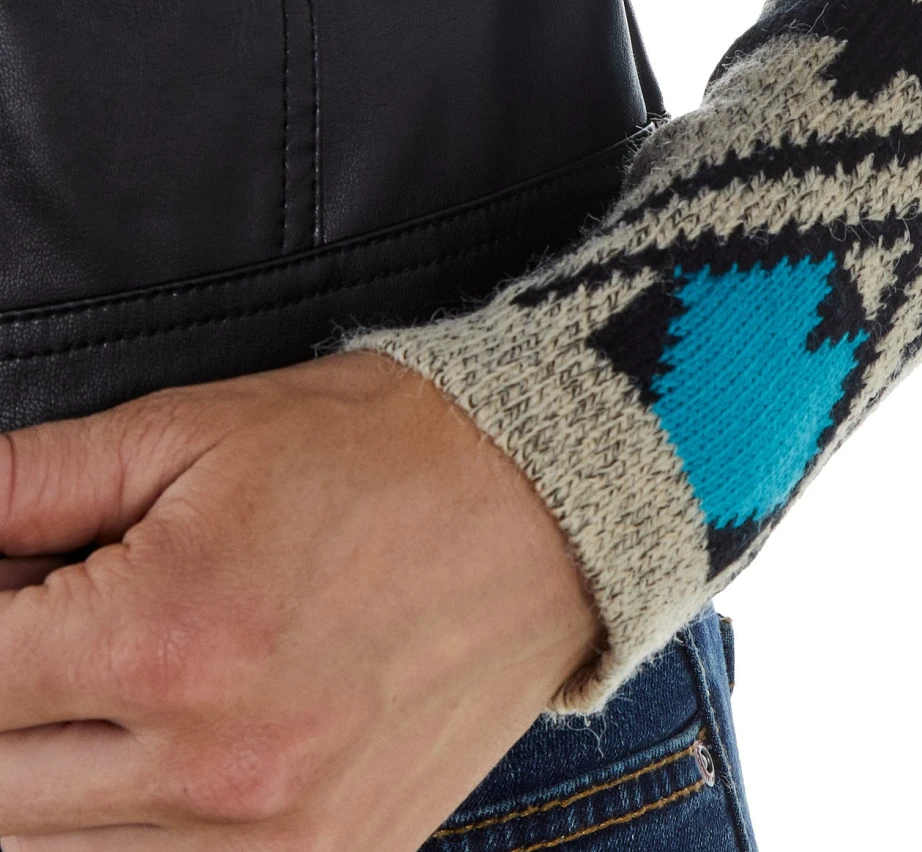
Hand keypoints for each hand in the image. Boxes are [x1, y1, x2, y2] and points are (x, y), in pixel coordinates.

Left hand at [0, 353, 600, 850]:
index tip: (19, 588)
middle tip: (72, 624)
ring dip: (51, 775)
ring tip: (125, 678)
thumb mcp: (197, 428)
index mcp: (167, 637)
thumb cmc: (382, 450)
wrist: (549, 503)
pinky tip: (171, 745)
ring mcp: (275, 839)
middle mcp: (213, 766)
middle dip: (8, 699)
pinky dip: (133, 829)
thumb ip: (29, 482)